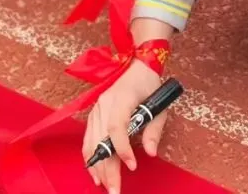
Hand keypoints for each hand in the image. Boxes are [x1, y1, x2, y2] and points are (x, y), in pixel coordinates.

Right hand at [84, 60, 163, 192]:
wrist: (136, 66)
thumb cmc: (149, 86)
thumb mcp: (159, 105)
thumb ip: (154, 130)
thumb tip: (150, 153)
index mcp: (122, 98)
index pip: (117, 126)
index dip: (122, 148)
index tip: (132, 166)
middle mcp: (104, 104)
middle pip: (101, 139)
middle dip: (107, 168)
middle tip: (114, 190)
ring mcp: (96, 109)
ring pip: (92, 142)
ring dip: (97, 166)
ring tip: (105, 185)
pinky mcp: (93, 114)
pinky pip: (87, 139)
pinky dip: (90, 157)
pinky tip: (95, 173)